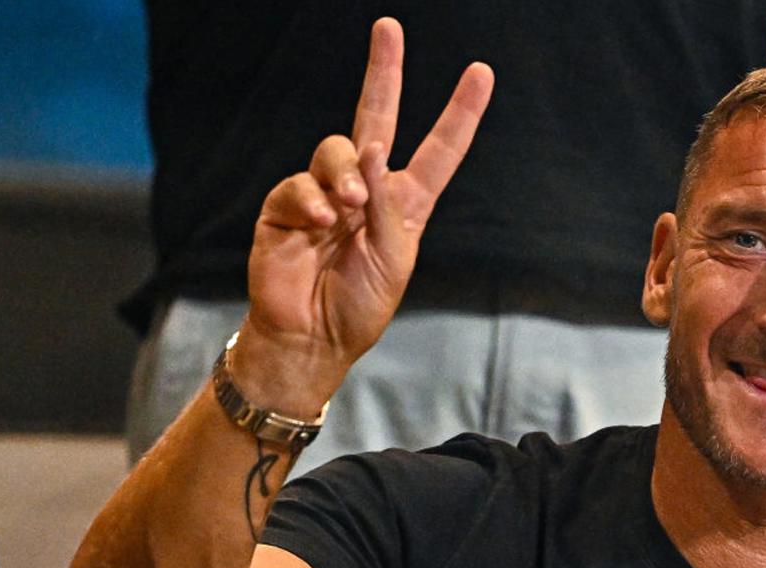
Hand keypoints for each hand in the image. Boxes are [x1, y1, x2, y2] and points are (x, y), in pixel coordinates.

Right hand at [238, 17, 492, 410]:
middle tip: (390, 28)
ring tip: (348, 208)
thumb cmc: (360, 304)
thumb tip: (368, 150)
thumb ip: (388, 205)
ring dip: (345, 173)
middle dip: (384, 72)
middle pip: (376, 117)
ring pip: (335, 149)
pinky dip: (310, 199)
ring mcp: (323, 194)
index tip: (480, 73)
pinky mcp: (285, 207)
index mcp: (405, 204)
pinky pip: (298, 183)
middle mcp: (365, 190)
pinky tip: (317, 222)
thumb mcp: (393, 258)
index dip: (459, 114)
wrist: (313, 339)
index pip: (437, 150)